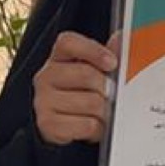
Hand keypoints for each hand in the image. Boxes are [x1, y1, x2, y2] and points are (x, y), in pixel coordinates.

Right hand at [32, 31, 119, 145]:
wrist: (62, 125)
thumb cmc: (81, 92)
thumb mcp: (93, 70)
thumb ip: (107, 54)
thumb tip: (121, 37)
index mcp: (58, 56)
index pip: (68, 43)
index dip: (92, 50)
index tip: (112, 63)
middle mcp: (46, 75)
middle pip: (87, 74)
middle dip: (107, 88)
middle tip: (112, 95)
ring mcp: (43, 99)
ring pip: (91, 103)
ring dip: (104, 111)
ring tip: (102, 112)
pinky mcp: (48, 123)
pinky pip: (86, 125)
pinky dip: (97, 128)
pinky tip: (93, 125)